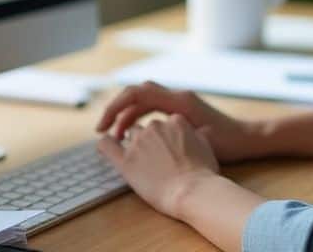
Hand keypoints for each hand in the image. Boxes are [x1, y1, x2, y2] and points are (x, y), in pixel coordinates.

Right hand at [95, 81, 265, 162]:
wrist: (248, 140)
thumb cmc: (227, 143)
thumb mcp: (198, 139)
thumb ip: (169, 134)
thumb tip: (138, 134)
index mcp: (179, 100)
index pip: (138, 93)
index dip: (116, 108)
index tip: (104, 128)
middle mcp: (179, 96)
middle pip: (138, 92)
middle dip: (117, 109)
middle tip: (102, 130)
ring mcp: (181, 102)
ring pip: (145, 100)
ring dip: (128, 115)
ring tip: (116, 137)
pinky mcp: (183, 111)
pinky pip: (155, 108)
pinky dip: (141, 118)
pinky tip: (136, 137)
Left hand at [98, 113, 219, 217]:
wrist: (192, 192)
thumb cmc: (203, 173)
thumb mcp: (208, 147)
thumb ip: (200, 136)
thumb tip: (202, 131)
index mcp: (175, 121)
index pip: (165, 124)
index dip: (166, 137)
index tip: (168, 150)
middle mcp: (155, 126)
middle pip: (146, 128)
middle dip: (149, 141)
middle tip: (155, 160)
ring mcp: (139, 142)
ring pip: (129, 135)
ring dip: (132, 144)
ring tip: (138, 161)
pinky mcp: (125, 161)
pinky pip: (106, 144)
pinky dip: (105, 142)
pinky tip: (106, 144)